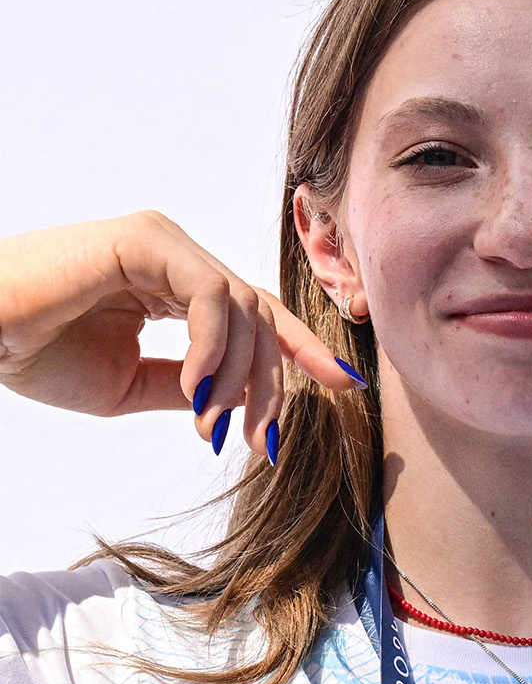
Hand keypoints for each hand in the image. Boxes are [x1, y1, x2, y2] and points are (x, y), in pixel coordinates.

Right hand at [0, 212, 360, 455]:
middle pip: (260, 318)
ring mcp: (162, 244)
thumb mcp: (133, 386)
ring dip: (242, 377)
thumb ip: (191, 386)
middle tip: (259, 442)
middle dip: (271, 387)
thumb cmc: (36, 353)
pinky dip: (217, 348)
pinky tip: (198, 390)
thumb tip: (237, 404)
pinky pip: (212, 295)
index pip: (257, 313)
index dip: (303, 349)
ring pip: (245, 308)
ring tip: (213, 424)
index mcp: (172, 285)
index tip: (342, 385)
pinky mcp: (145, 241)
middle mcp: (174, 257)